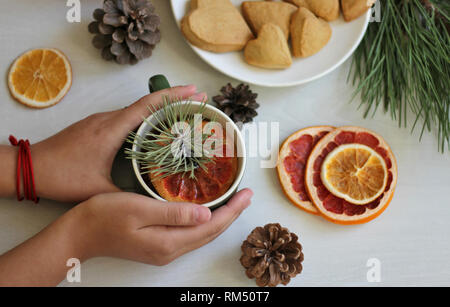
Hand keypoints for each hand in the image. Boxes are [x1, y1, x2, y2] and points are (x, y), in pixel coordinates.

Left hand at [31, 85, 205, 201]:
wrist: (31, 167)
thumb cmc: (62, 176)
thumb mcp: (99, 189)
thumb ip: (128, 193)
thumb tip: (153, 198)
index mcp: (112, 129)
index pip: (148, 105)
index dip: (174, 95)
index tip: (194, 91)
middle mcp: (108, 119)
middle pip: (146, 102)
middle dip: (174, 98)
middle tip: (197, 101)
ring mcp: (101, 121)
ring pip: (136, 109)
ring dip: (159, 108)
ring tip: (181, 114)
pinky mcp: (96, 126)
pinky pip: (126, 116)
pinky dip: (145, 117)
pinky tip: (153, 129)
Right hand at [70, 189, 252, 264]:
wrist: (79, 234)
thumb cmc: (104, 216)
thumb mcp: (139, 210)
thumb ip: (174, 213)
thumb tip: (208, 214)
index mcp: (169, 242)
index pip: (211, 226)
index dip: (232, 210)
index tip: (247, 194)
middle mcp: (170, 251)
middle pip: (210, 233)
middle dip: (232, 214)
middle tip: (246, 195)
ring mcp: (163, 250)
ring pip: (201, 235)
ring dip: (220, 218)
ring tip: (234, 202)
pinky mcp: (157, 246)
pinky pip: (190, 234)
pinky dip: (204, 221)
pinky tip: (207, 211)